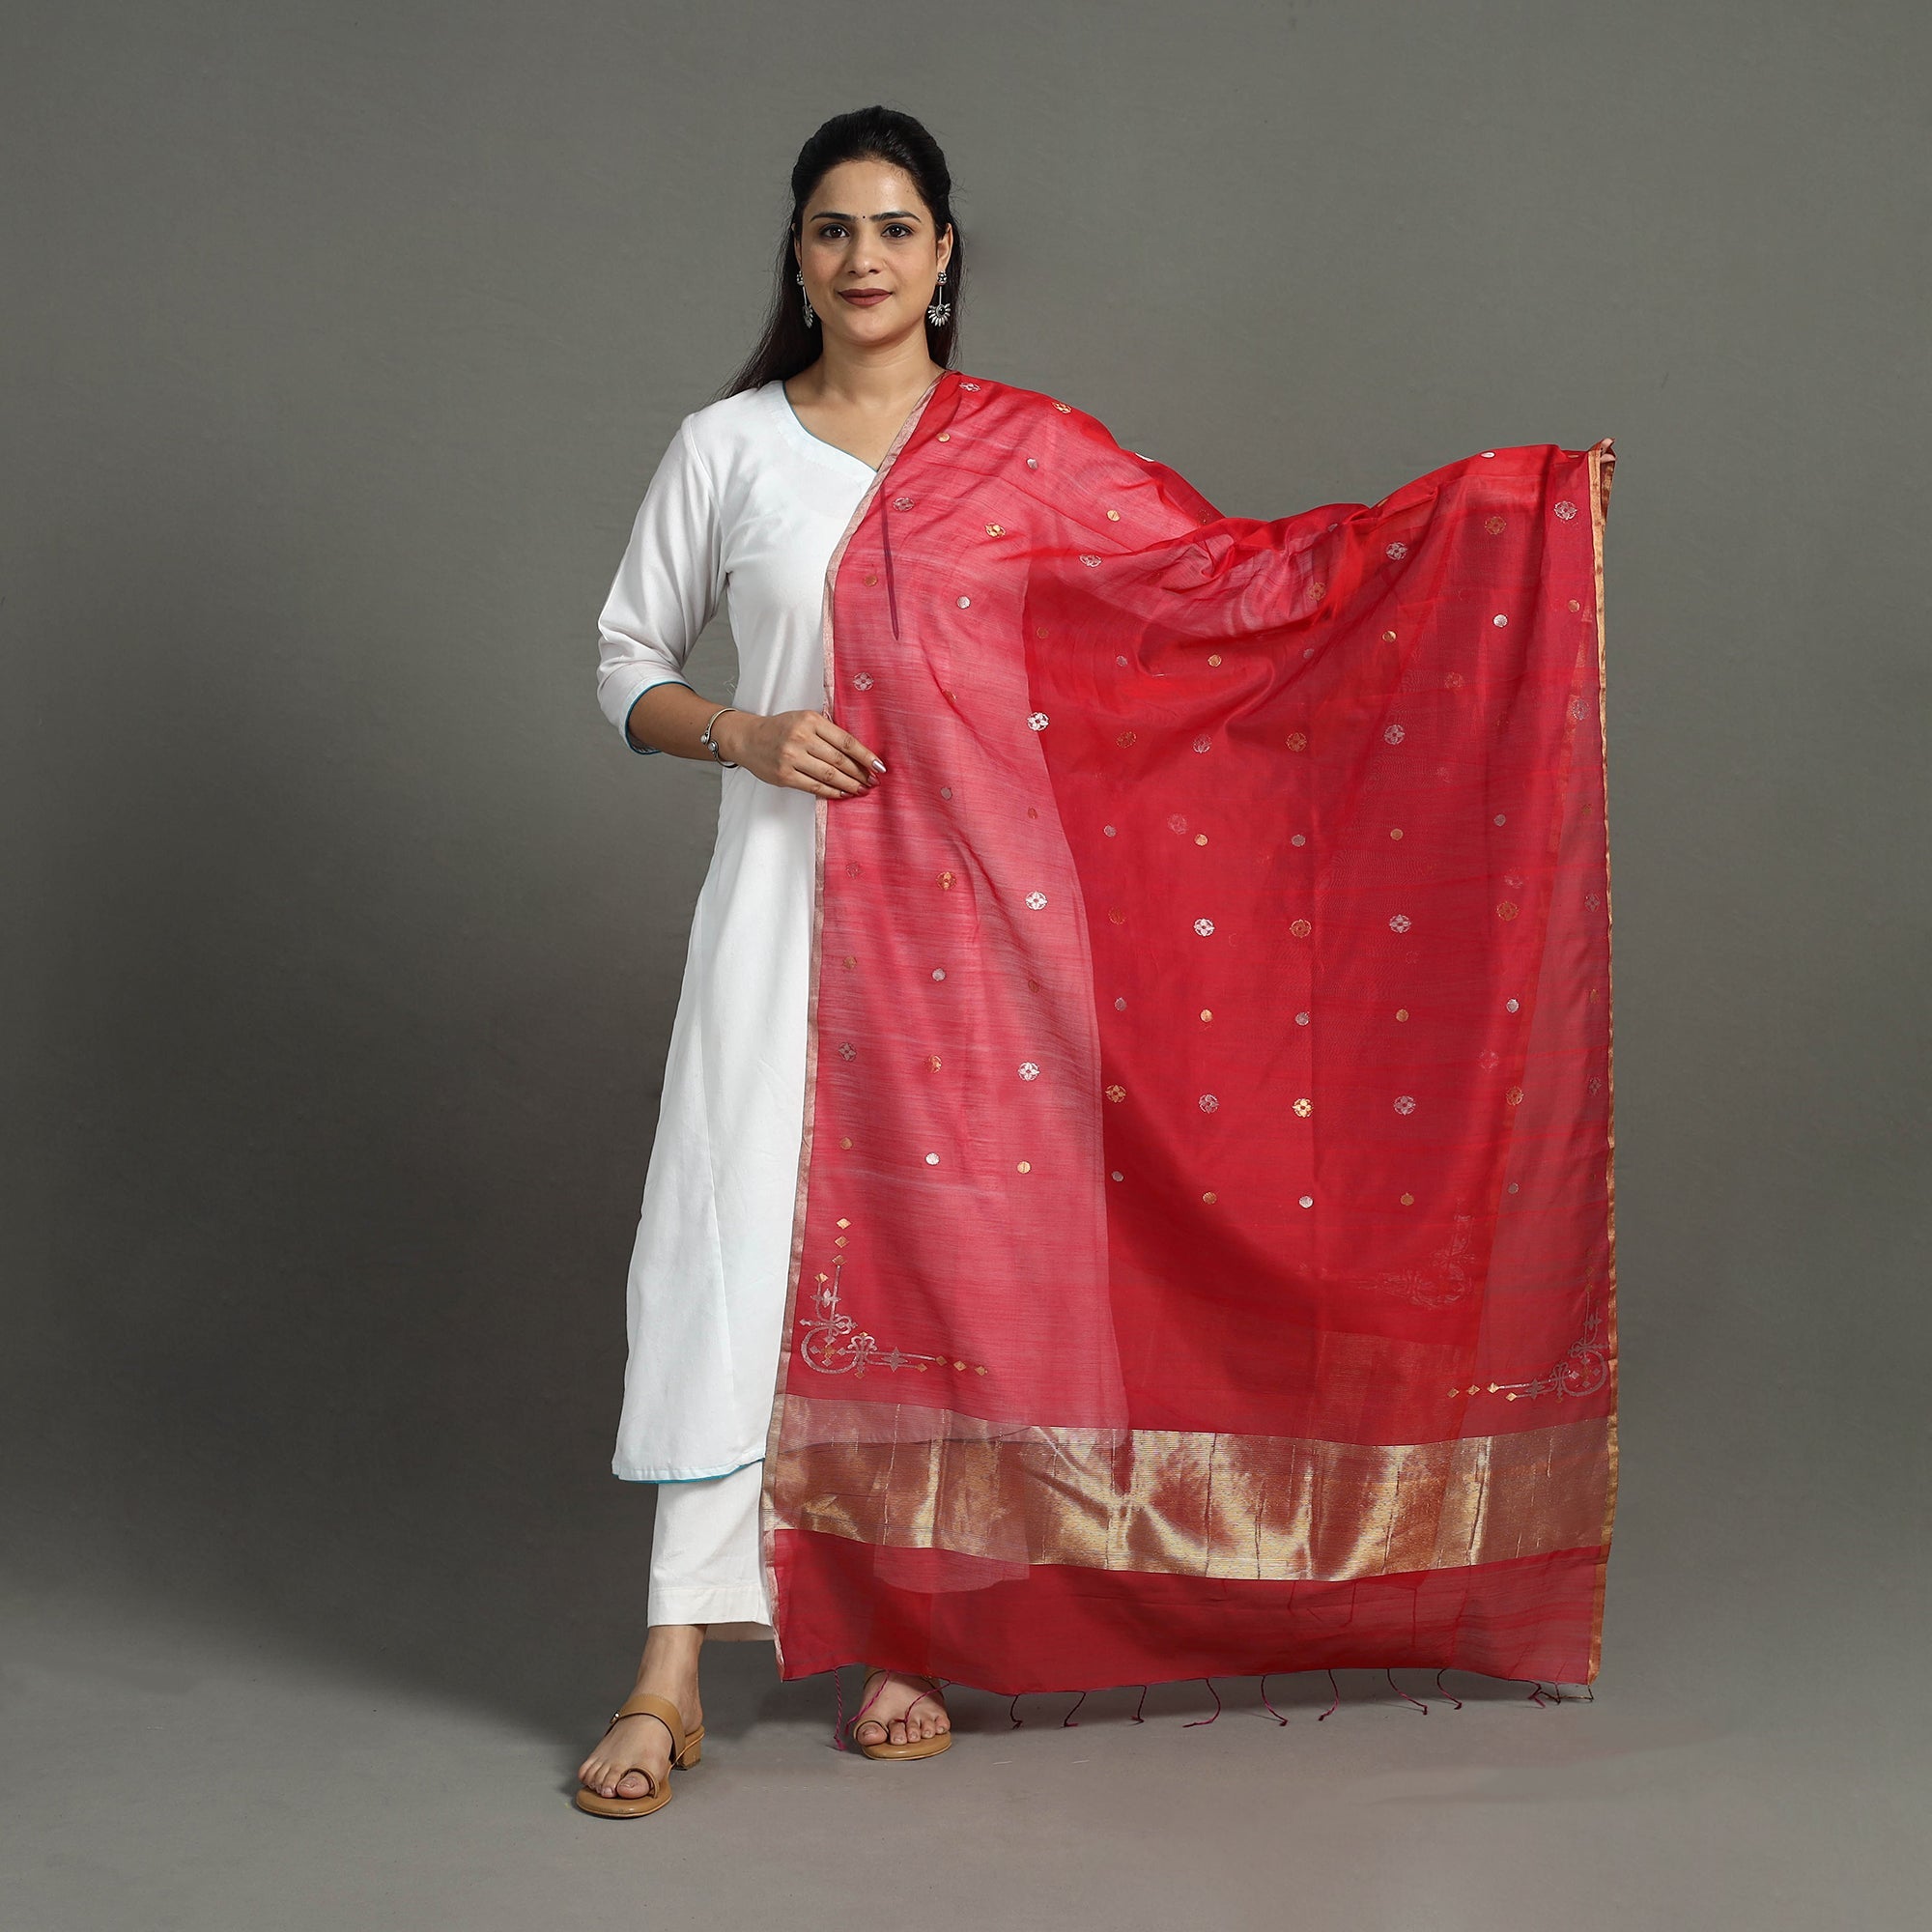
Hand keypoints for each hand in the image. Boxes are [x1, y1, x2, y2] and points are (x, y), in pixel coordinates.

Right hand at [716, 709, 885, 798]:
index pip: (845, 741)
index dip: (865, 755)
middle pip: (839, 760)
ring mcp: (791, 757)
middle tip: (873, 781)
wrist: (748, 738)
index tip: (879, 766)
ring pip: (829, 775)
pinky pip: (814, 787)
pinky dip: (832, 792)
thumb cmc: (781, 729)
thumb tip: (858, 754)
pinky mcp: (784, 775)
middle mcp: (801, 737)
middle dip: (860, 773)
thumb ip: (827, 732)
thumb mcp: (804, 719)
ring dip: (849, 785)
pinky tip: (843, 794)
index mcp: (810, 720)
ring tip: (861, 790)